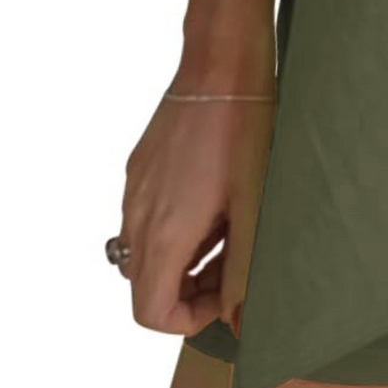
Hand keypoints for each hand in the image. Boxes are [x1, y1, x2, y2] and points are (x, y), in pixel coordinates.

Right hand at [117, 91, 277, 336]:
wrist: (221, 66)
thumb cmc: (245, 131)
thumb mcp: (254, 208)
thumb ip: (243, 272)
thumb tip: (237, 322)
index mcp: (163, 233)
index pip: (150, 313)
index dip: (188, 319)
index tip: (224, 296)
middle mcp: (137, 215)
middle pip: (146, 286)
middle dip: (190, 289)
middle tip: (235, 263)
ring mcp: (134, 189)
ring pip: (146, 252)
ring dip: (184, 258)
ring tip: (230, 229)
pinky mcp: (140, 168)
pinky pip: (147, 217)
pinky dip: (175, 228)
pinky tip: (214, 201)